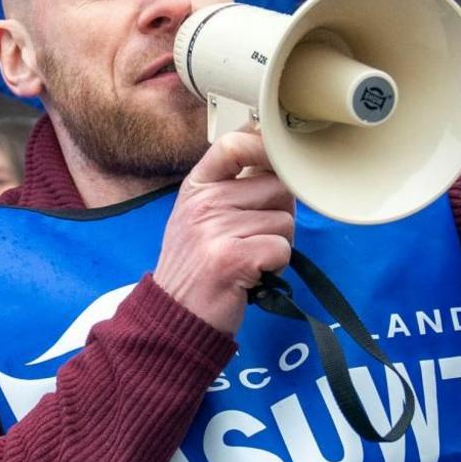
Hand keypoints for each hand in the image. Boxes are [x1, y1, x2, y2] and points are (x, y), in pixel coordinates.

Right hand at [153, 132, 295, 333]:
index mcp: (197, 187)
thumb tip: (277, 159)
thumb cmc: (197, 265)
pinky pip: (283, 248)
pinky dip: (277, 266)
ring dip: (279, 243)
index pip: (234, 145)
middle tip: (258, 237)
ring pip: (285, 220)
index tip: (280, 165)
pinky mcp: (233, 257)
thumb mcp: (201, 216)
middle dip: (281, 212)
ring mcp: (216, 229)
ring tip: (251, 258)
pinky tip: (254, 274)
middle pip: (277, 185)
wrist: (175, 316)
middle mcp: (204, 203)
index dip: (265, 149)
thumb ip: (233, 187)